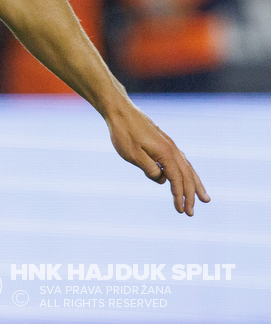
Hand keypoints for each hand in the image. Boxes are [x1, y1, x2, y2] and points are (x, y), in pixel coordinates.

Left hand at [106, 101, 208, 215]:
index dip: (179, 196)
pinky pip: (181, 161)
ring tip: (203, 198)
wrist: (120, 110)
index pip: (177, 180)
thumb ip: (149, 170)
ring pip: (187, 168)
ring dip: (195, 184)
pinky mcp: (164, 142)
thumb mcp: (133, 155)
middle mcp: (172, 149)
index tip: (180, 211)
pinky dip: (187, 172)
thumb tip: (162, 181)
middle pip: (186, 176)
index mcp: (166, 154)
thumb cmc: (124, 133)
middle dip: (190, 195)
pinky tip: (188, 178)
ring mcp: (170, 145)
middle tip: (191, 213)